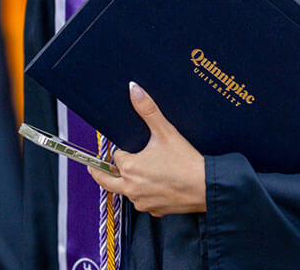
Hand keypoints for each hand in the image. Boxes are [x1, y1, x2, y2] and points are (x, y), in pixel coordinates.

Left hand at [87, 83, 206, 216]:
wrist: (207, 186)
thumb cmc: (186, 161)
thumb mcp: (166, 131)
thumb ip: (147, 110)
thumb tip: (133, 89)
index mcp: (130, 168)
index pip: (116, 156)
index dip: (124, 151)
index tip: (131, 148)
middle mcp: (131, 188)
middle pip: (107, 180)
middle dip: (100, 173)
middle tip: (93, 169)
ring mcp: (142, 202)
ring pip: (127, 191)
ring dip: (129, 184)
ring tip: (142, 173)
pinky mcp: (154, 211)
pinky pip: (143, 201)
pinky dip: (146, 194)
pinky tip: (158, 185)